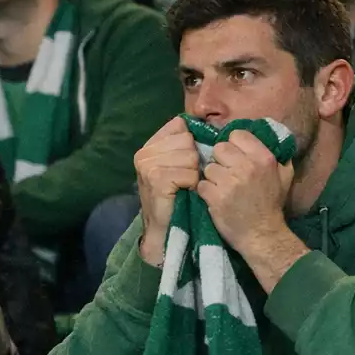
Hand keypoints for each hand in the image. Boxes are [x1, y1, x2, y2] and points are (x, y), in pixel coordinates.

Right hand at [133, 118, 201, 265]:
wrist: (165, 230)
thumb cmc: (177, 196)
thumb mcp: (180, 164)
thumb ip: (187, 144)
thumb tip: (210, 124)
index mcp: (151, 144)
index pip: (180, 125)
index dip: (192, 143)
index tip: (188, 163)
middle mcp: (144, 151)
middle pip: (187, 140)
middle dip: (194, 160)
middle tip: (186, 179)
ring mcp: (147, 164)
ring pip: (190, 155)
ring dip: (195, 173)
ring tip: (185, 186)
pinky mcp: (155, 178)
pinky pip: (189, 172)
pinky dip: (192, 184)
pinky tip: (185, 192)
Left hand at [198, 131, 303, 288]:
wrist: (262, 235)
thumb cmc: (272, 204)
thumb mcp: (285, 176)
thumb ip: (279, 155)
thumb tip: (272, 136)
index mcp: (263, 158)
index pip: (237, 134)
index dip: (233, 144)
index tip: (234, 156)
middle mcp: (247, 167)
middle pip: (219, 148)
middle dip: (220, 160)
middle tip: (226, 173)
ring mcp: (230, 182)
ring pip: (208, 168)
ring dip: (212, 178)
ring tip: (222, 188)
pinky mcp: (216, 197)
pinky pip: (202, 185)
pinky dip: (206, 192)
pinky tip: (215, 199)